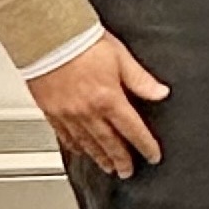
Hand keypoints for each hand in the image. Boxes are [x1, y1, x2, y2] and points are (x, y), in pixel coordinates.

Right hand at [28, 33, 169, 177]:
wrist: (48, 36)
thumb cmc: (82, 41)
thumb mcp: (120, 57)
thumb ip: (140, 79)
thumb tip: (160, 93)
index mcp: (108, 98)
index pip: (132, 130)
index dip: (145, 145)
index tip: (152, 156)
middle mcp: (88, 111)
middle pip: (109, 143)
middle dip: (121, 159)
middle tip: (127, 171)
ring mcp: (68, 114)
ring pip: (87, 144)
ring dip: (99, 157)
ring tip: (108, 166)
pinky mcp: (51, 111)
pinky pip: (65, 136)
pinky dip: (75, 147)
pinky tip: (80, 150)